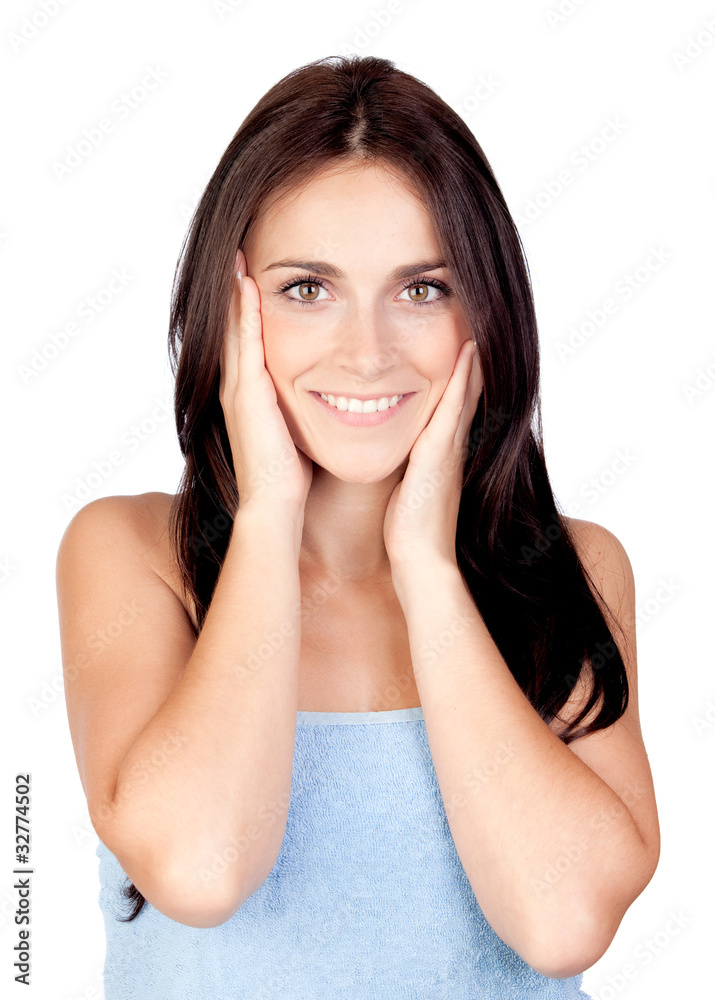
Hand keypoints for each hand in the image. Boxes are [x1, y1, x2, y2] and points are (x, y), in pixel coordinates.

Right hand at [219, 250, 312, 512]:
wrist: (276, 507)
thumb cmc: (291, 478)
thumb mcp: (295, 432)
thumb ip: (299, 410)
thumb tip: (328, 396)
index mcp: (251, 395)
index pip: (247, 340)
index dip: (246, 308)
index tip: (252, 275)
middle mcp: (238, 388)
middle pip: (233, 327)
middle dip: (233, 290)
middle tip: (235, 251)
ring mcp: (238, 390)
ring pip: (233, 328)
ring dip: (233, 291)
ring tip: (236, 255)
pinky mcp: (246, 395)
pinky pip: (245, 343)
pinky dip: (243, 312)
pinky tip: (246, 284)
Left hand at [383, 338, 480, 569]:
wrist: (420, 558)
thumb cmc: (409, 529)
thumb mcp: (409, 487)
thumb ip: (410, 467)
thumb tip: (401, 457)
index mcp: (444, 450)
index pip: (455, 403)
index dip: (460, 374)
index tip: (462, 344)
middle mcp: (453, 444)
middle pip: (468, 391)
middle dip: (472, 360)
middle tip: (477, 323)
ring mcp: (451, 447)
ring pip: (466, 393)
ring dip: (472, 359)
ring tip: (478, 324)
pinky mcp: (441, 453)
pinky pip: (453, 408)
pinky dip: (462, 379)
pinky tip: (467, 352)